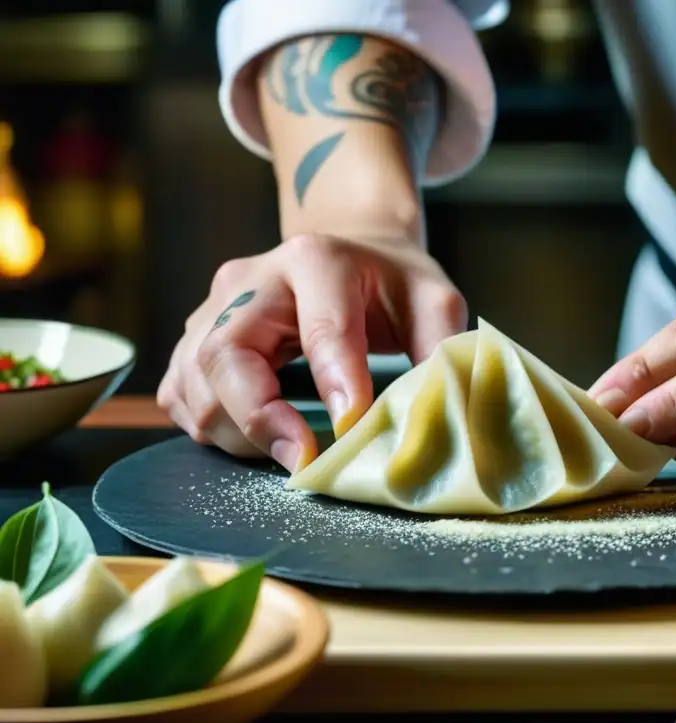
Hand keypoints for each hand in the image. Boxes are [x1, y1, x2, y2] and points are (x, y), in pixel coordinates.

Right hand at [157, 233, 466, 471]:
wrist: (344, 255)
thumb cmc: (389, 284)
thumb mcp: (433, 300)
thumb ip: (442, 349)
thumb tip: (440, 414)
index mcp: (316, 260)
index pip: (322, 327)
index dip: (336, 381)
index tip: (352, 428)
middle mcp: (251, 280)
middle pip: (224, 354)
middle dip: (258, 418)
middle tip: (304, 461)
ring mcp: (211, 308)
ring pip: (194, 383)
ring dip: (238, 433)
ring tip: (291, 452)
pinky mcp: (193, 340)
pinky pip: (180, 397)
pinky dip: (213, 429)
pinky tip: (257, 439)